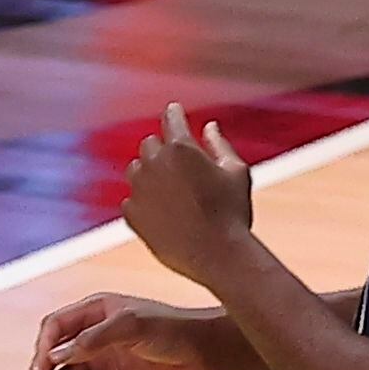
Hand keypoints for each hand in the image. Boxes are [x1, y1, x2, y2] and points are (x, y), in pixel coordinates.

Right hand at [28, 292, 227, 369]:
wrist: (205, 352)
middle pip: (55, 355)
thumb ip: (94, 339)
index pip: (54, 328)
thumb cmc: (170, 328)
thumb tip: (57, 355)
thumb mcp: (131, 326)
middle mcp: (93, 338)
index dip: (42, 347)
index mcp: (92, 313)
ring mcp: (104, 362)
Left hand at [120, 101, 255, 289]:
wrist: (219, 257)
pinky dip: (144, 202)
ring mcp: (139, 188)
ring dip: (150, 174)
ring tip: (172, 193)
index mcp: (180, 148)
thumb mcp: (236, 173)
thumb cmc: (232, 213)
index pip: (171, 118)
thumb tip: (209, 127)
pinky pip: (132, 199)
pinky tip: (163, 213)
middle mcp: (154, 163)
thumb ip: (219, 145)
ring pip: (136, 169)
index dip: (174, 114)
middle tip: (181, 168)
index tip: (174, 112)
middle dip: (164, 150)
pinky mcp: (132, 213)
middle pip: (150, 143)